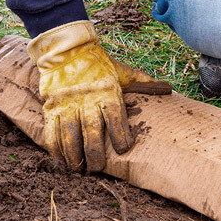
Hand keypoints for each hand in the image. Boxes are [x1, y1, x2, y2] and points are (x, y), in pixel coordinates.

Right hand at [28, 21, 170, 171]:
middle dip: (94, 154)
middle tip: (96, 168)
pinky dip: (55, 149)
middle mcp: (87, 100)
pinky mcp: (51, 108)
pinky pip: (51, 132)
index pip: (115, 116)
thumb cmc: (99, 64)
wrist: (67, 50)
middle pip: (91, 131)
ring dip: (73, 156)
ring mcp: (67, 105)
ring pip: (69, 136)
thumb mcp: (122, 72)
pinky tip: (61, 161)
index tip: (123, 149)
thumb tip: (168, 89)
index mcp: (107, 92)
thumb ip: (142, 82)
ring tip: (78, 169)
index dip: (119, 134)